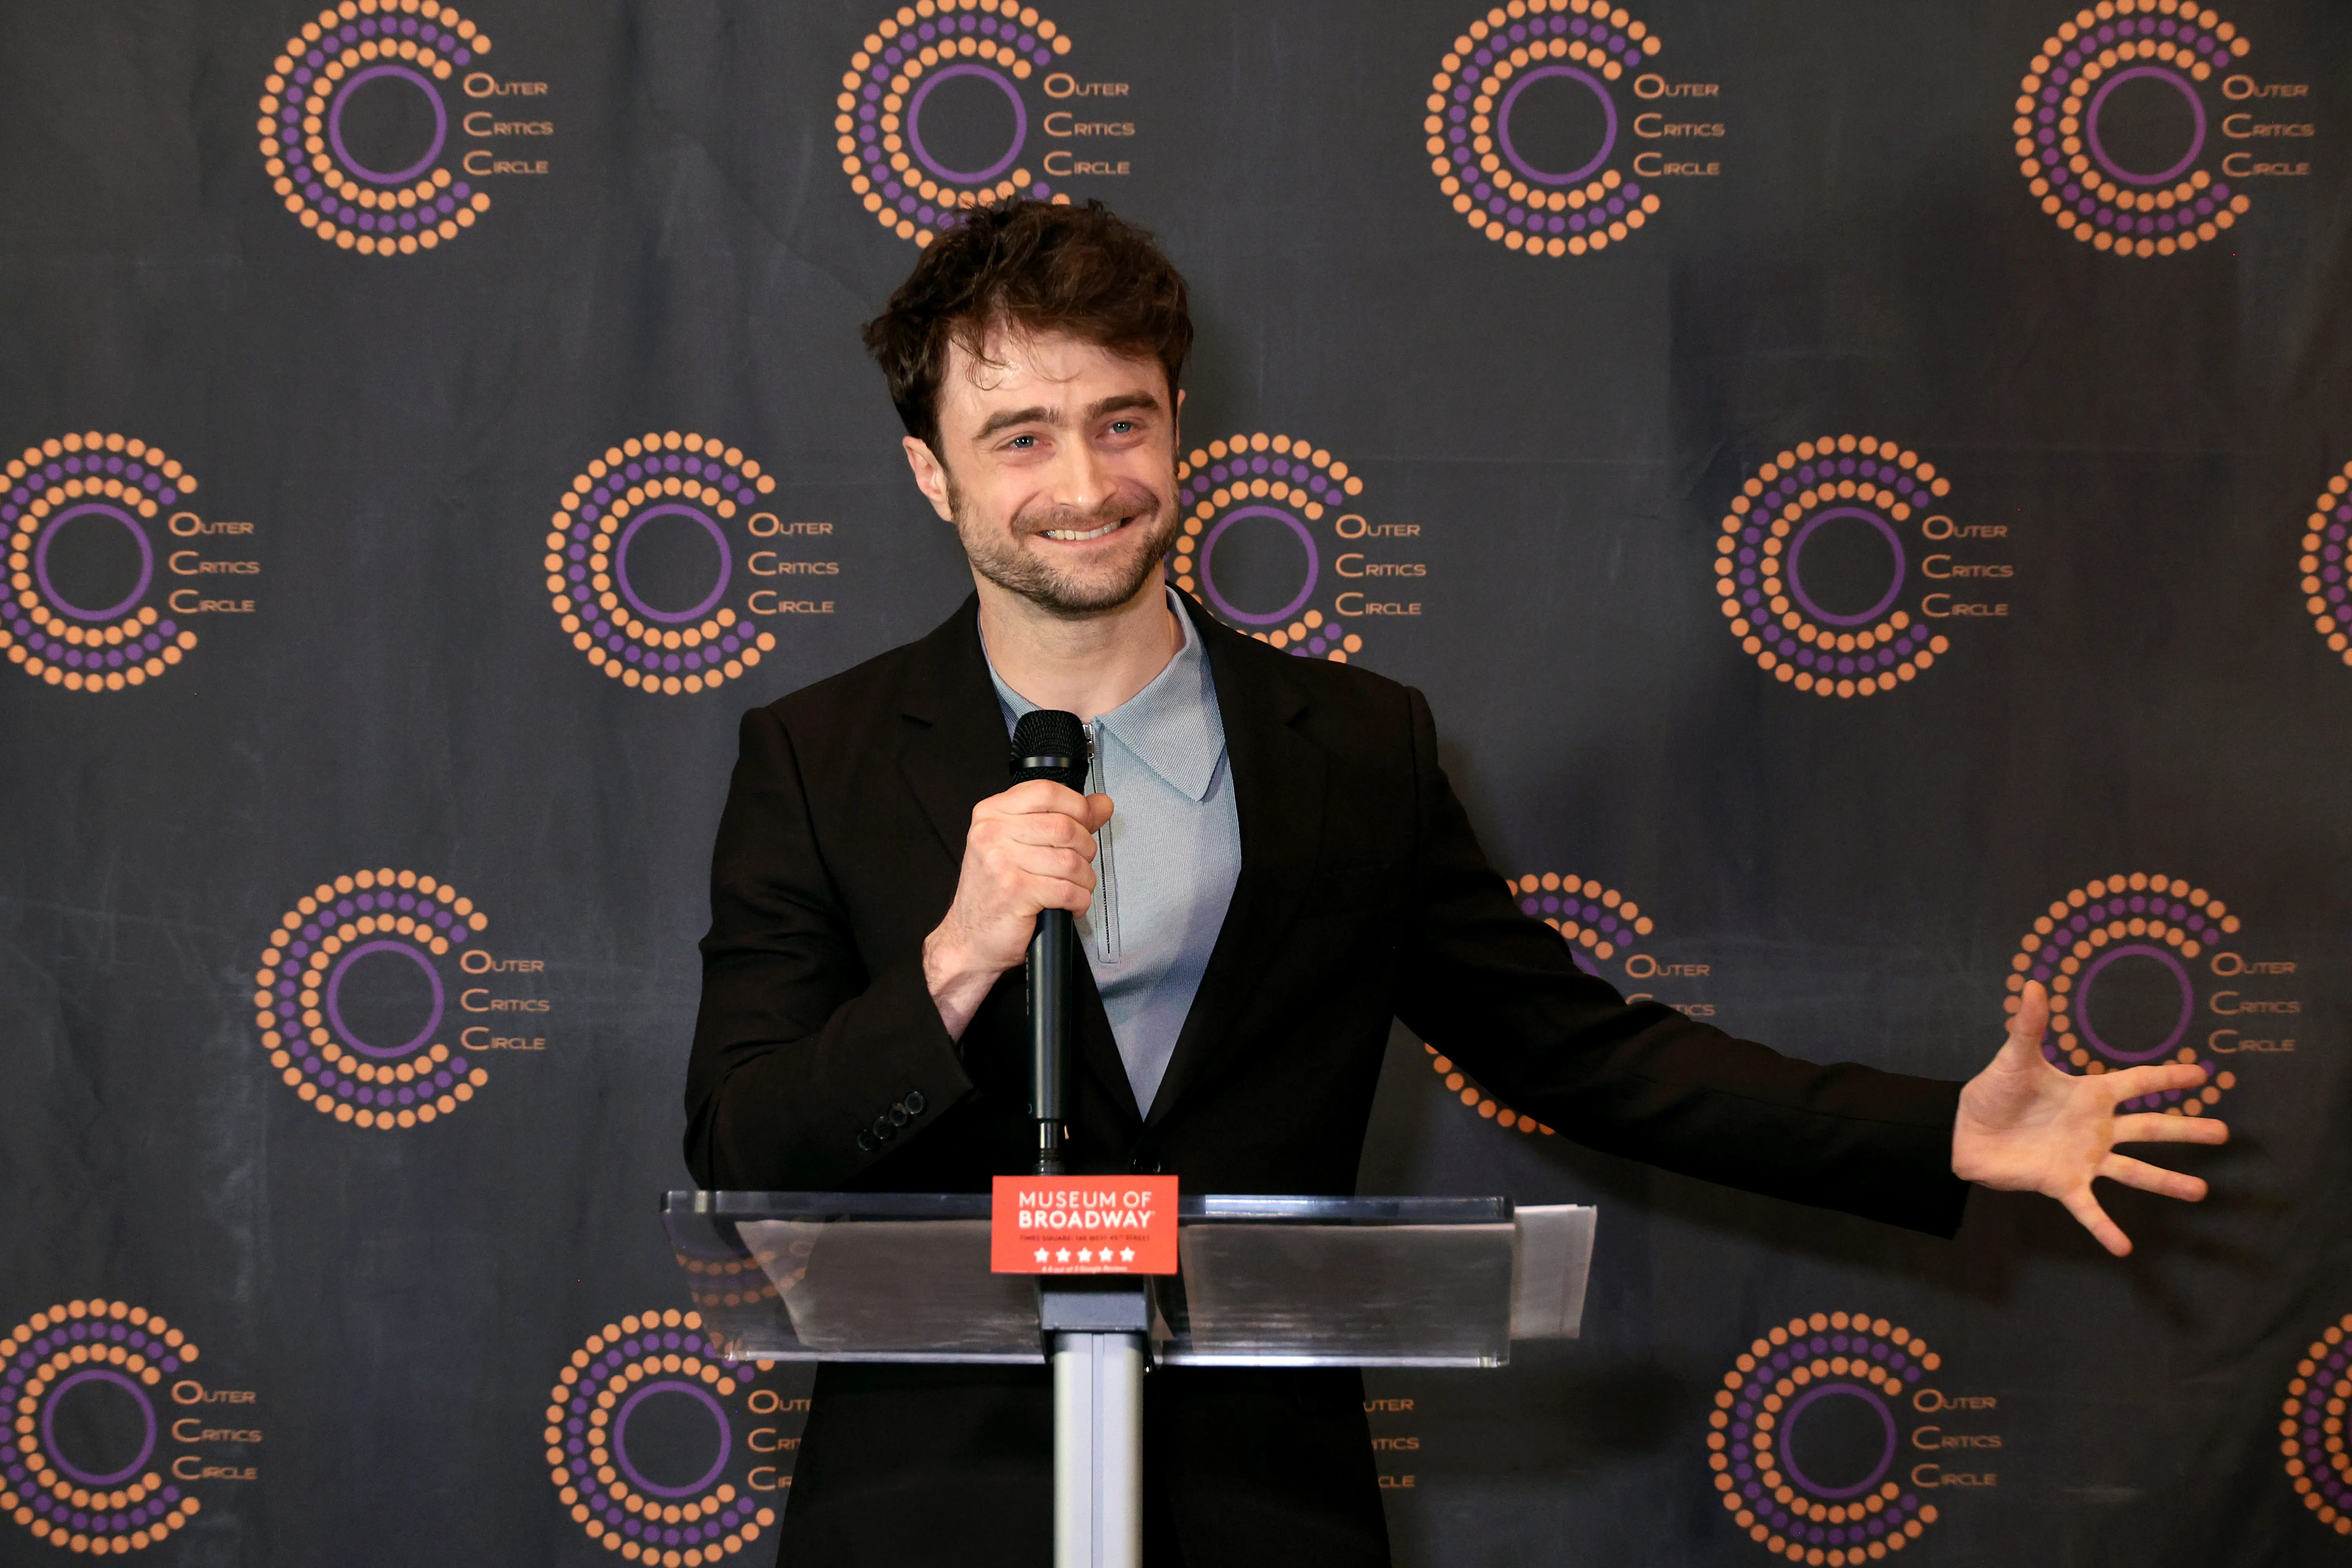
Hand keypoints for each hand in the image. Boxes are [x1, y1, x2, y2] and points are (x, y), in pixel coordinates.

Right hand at [922, 780, 1112, 1039]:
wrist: (969, 938)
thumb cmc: (995, 892)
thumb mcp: (1021, 845)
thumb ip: (1063, 819)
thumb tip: (1102, 803)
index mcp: (991, 813)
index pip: (1047, 791)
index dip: (1077, 807)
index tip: (1085, 824)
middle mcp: (991, 833)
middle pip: (1065, 826)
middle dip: (1085, 849)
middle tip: (1079, 866)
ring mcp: (1000, 862)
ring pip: (1071, 860)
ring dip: (1085, 879)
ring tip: (1076, 888)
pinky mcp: (1014, 891)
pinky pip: (1068, 890)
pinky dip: (1079, 901)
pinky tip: (1071, 905)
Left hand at [1951, 980, 2226, 1254]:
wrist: (1962, 1131)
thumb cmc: (1991, 1093)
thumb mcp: (2013, 1059)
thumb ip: (2028, 1027)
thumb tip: (2033, 984)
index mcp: (2089, 1095)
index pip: (2137, 1083)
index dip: (2167, 1078)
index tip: (2203, 1074)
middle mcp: (2095, 1128)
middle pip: (2150, 1128)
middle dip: (2186, 1130)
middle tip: (2224, 1132)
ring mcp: (2083, 1158)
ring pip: (2134, 1170)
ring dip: (2166, 1182)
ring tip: (2200, 1193)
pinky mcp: (2063, 1184)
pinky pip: (2090, 1210)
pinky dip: (2105, 1229)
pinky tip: (2124, 1248)